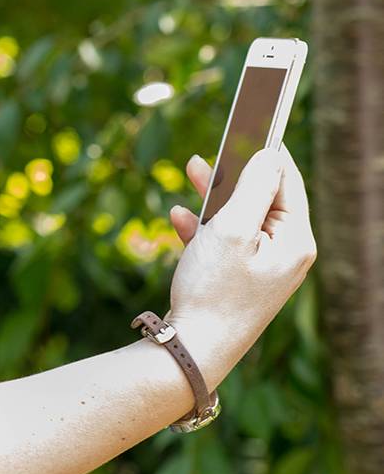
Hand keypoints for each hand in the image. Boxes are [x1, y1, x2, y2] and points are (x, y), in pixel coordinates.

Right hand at [165, 148, 316, 387]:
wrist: (192, 350)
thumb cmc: (213, 291)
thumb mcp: (232, 230)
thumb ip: (253, 188)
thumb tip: (269, 155)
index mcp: (295, 241)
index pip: (288, 182)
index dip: (268, 152)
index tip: (253, 123)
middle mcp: (286, 255)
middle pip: (263, 198)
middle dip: (235, 174)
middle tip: (215, 147)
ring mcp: (263, 270)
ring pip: (240, 219)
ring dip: (214, 198)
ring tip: (193, 170)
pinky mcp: (239, 281)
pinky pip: (224, 244)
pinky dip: (202, 228)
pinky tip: (178, 217)